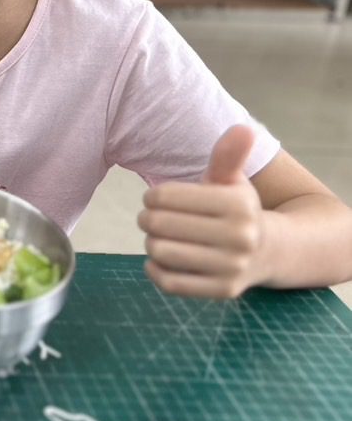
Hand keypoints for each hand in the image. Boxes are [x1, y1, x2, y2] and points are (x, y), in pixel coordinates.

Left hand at [138, 125, 265, 298]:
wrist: (272, 251)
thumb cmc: (237, 210)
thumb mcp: (233, 180)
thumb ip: (229, 156)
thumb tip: (242, 129)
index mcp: (238, 204)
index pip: (163, 197)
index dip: (152, 197)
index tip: (157, 199)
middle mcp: (240, 237)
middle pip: (157, 225)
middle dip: (148, 220)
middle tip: (154, 220)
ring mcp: (232, 267)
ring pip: (160, 253)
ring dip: (152, 244)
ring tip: (159, 238)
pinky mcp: (222, 291)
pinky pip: (170, 283)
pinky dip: (155, 270)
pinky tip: (160, 260)